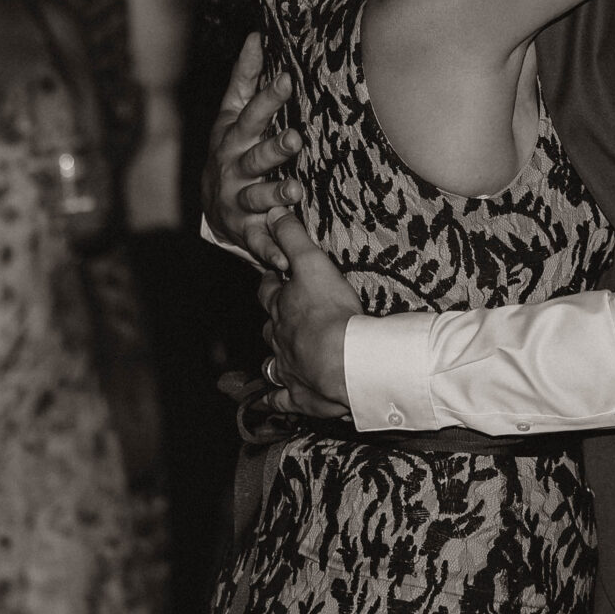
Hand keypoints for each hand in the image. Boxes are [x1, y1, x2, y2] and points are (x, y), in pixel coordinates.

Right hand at [210, 34, 305, 269]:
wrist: (211, 204)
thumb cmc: (231, 148)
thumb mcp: (232, 113)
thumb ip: (245, 78)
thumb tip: (257, 36)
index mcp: (233, 137)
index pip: (250, 115)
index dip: (267, 98)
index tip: (287, 79)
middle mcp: (233, 168)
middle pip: (254, 156)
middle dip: (273, 147)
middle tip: (295, 138)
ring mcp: (238, 200)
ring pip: (257, 197)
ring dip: (274, 195)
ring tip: (295, 192)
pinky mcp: (246, 231)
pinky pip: (260, 241)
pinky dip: (271, 249)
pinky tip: (285, 256)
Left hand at [257, 213, 355, 418]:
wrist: (345, 361)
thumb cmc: (330, 312)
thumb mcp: (312, 264)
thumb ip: (293, 238)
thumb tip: (272, 211)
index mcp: (281, 308)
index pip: (269, 291)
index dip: (272, 282)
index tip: (276, 276)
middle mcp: (278, 339)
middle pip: (270, 326)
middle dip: (274, 320)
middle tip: (283, 315)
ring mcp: (287, 369)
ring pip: (272, 362)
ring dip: (274, 358)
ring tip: (278, 356)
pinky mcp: (299, 395)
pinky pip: (280, 399)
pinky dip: (274, 399)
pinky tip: (270, 401)